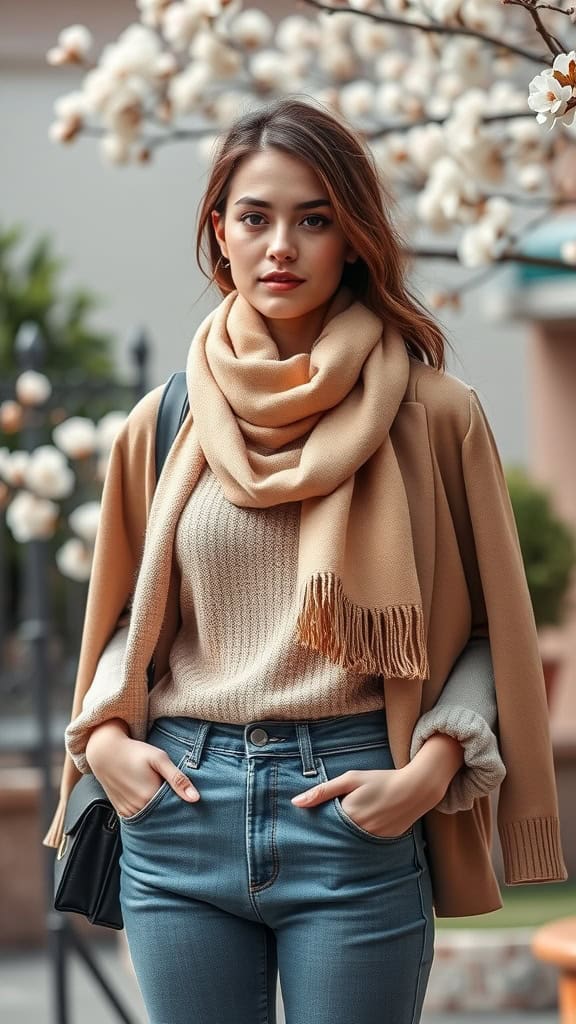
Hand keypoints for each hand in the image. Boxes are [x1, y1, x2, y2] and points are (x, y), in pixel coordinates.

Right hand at [85, 718, 199, 817]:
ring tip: (163, 798)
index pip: (175, 810)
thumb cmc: (134, 752)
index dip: (183, 805)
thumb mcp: (159, 759)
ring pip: (151, 819)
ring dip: (159, 813)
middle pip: (163, 817)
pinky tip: (150, 802)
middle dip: (172, 811)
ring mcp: (128, 812)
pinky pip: (139, 818)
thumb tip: (195, 798)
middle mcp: (138, 808)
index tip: (191, 802)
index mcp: (150, 796)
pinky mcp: (121, 812)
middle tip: (178, 800)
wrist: (105, 752)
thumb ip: (178, 778)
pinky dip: (147, 813)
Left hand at [291, 733, 463, 837]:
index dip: (316, 825)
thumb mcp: (351, 779)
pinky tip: (359, 834)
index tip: (306, 825)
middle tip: (321, 833)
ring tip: (342, 832)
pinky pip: (365, 846)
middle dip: (327, 835)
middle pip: (335, 838)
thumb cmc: (380, 780)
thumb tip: (295, 802)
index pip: (323, 826)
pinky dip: (359, 841)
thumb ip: (323, 791)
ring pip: (349, 844)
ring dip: (343, 840)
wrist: (415, 789)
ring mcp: (373, 840)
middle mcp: (359, 832)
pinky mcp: (384, 843)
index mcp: (348, 815)